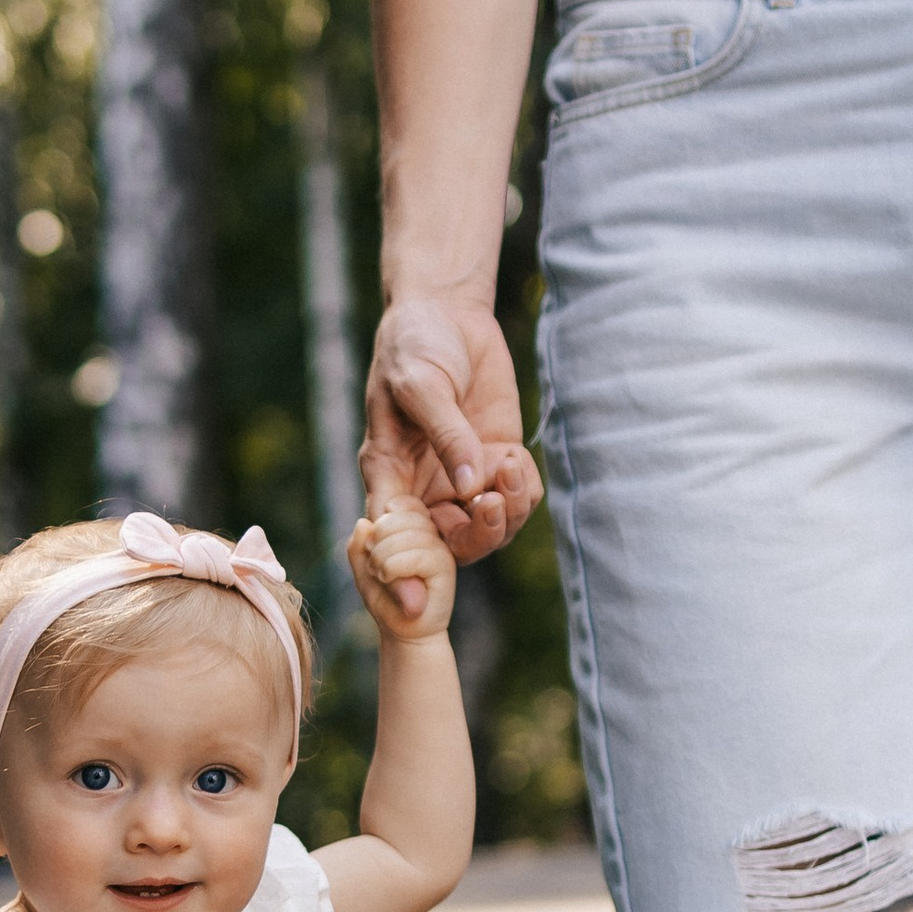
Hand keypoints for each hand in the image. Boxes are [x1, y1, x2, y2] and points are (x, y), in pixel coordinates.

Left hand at [348, 493, 458, 641]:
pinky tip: (387, 578)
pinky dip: (394, 565)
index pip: (402, 503)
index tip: (372, 545)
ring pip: (410, 534)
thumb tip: (364, 524)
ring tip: (379, 574)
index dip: (382, 519)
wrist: (404, 632)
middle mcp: (432, 535)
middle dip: (378, 538)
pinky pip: (420, 554)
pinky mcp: (445, 568)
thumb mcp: (363, 568)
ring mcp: (441, 550)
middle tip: (373, 563)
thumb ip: (358, 545)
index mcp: (417, 527)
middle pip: (403, 515)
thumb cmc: (386, 598)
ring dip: (383, 555)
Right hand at [364, 297, 539, 564]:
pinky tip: (517, 455)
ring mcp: (463, 480)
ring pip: (490, 530)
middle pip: (450, 547)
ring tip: (509, 465)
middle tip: (491, 501)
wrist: (447, 312)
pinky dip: (523, 489)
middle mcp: (426, 489)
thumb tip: (468, 485)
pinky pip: (516, 500)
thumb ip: (445, 433)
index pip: (393, 540)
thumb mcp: (420, 383)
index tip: (419, 599)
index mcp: (389, 478)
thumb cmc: (415, 345)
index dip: (404, 574)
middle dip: (477, 534)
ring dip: (506, 512)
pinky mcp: (496, 462)